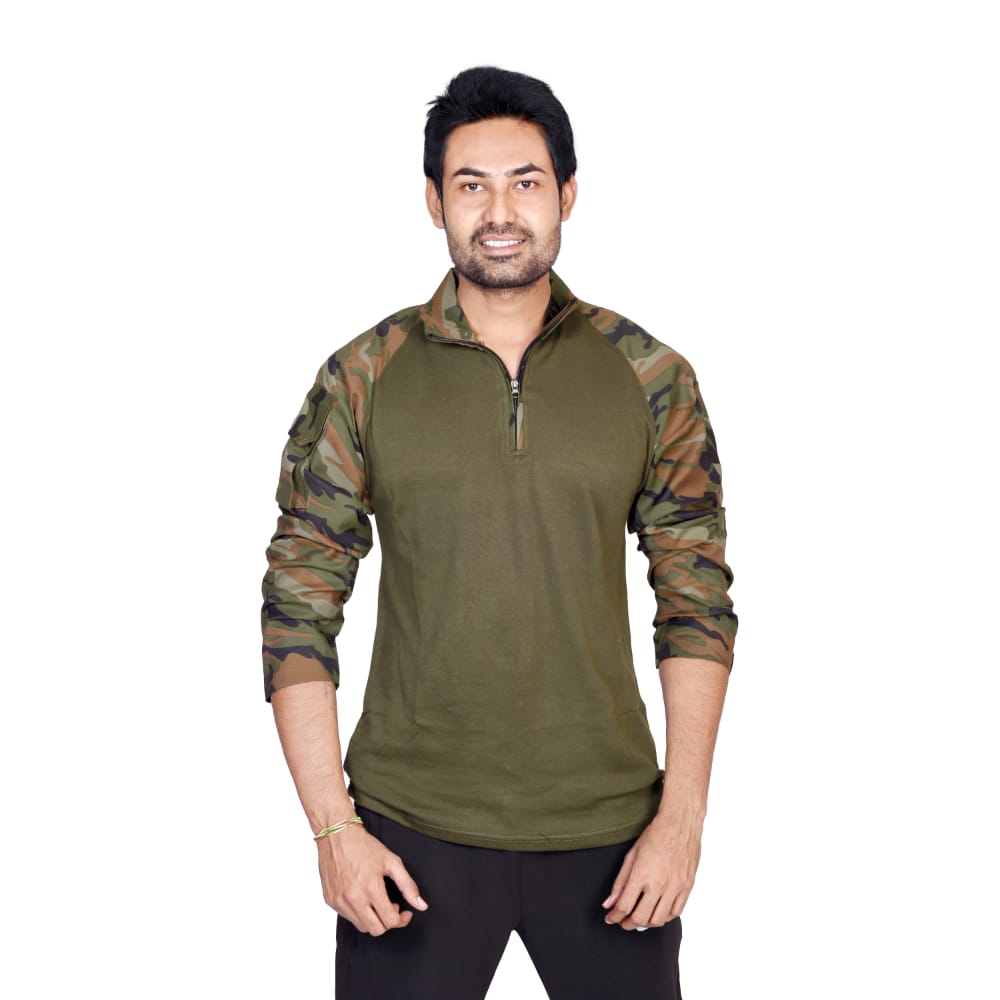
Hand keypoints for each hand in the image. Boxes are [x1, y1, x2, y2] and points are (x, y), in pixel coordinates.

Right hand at [317, 822, 428, 934]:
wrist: (337, 835)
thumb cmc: (364, 846)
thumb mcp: (392, 861)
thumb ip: (408, 885)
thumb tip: (421, 905)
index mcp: (371, 888)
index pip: (390, 921)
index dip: (401, 919)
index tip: (404, 912)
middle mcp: (354, 898)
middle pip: (376, 930)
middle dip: (388, 922)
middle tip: (391, 907)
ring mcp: (340, 901)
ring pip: (361, 926)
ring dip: (373, 919)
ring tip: (376, 901)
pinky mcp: (330, 900)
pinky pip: (348, 917)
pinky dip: (358, 913)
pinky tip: (362, 897)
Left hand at [601, 813, 701, 930]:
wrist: (679, 825)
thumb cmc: (654, 835)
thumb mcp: (631, 856)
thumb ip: (620, 882)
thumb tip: (609, 902)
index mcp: (641, 875)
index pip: (624, 906)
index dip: (614, 916)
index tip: (610, 918)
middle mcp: (658, 885)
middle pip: (641, 918)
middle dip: (628, 924)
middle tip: (623, 922)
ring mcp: (674, 888)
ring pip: (659, 920)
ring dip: (646, 923)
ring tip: (639, 919)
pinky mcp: (686, 888)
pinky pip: (675, 912)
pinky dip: (664, 917)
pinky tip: (657, 912)